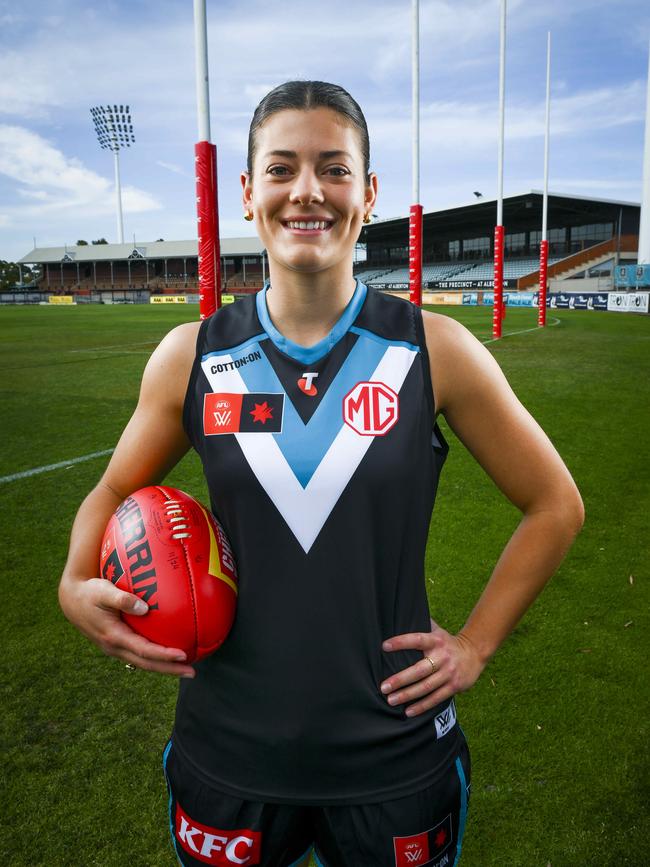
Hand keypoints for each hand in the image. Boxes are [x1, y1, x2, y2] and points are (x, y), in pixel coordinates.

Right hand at [58, 576, 195, 676]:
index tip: (183, 655)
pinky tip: (168, 654)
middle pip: (146, 663)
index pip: (143, 650)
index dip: (164, 655)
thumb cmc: (90, 592)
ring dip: (164, 667)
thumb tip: (144, 607)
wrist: (71, 600)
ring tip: (185, 668)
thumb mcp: (103, 591)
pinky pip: (139, 655)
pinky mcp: (117, 644)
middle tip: (192, 672)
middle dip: (170, 669)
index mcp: (113, 636)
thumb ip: (122, 598)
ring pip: (143, 662)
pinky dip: (155, 657)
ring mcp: (115, 649)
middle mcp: (114, 647)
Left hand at [380, 618, 484, 716]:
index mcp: (436, 641)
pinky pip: (436, 698)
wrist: (475, 652)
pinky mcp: (454, 686)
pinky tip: (408, 711)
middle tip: (384, 686)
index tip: (384, 646)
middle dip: (400, 679)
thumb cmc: (447, 642)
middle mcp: (442, 657)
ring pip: (426, 687)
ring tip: (391, 700)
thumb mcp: (437, 631)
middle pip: (419, 670)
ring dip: (407, 695)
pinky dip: (422, 706)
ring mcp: (449, 673)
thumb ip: (421, 624)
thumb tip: (401, 615)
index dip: (401, 642)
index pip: (417, 640)